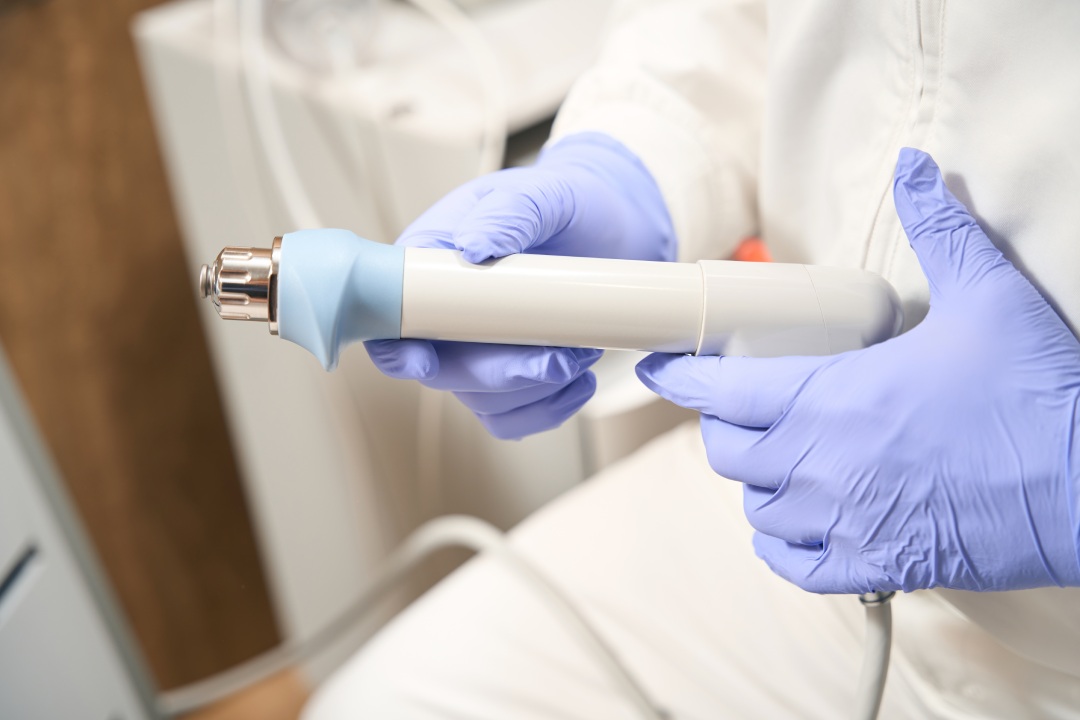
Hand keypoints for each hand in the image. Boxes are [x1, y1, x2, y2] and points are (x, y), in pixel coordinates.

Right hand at [366, 132, 674, 438]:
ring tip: (584, 353)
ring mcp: (480, 350)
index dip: (397, 349)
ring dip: (536, 390)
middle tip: (557, 357)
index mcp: (431, 265)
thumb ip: (507, 213)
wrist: (614, 224)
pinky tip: (581, 382)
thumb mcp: (540, 192)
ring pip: (483, 401)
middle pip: (445, 371)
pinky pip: (514, 417)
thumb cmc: (565, 201)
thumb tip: (472, 247)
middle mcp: (448, 316)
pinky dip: (550, 410)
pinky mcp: (515, 375)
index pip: (391, 318)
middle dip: (501, 374)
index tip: (425, 361)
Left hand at [637, 148, 1079, 592]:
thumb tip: (916, 168)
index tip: (661, 367)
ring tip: (777, 457)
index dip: (679, 377)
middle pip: (727, 451)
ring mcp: (844, 523)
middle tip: (740, 407)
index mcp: (833, 400)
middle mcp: (822, 466)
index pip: (721, 391)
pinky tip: (795, 521)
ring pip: (754, 507)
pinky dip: (780, 543)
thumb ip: (940, 227)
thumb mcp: (990, 295)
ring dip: (756, 480)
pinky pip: (792, 565)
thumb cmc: (1038, 398)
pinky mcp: (875, 566)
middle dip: (723, 425)